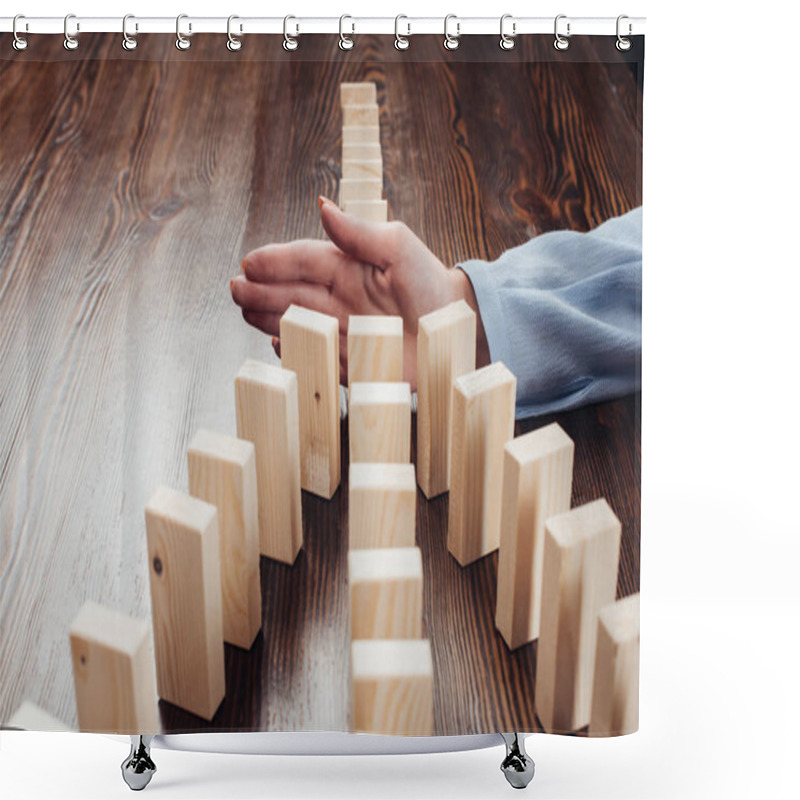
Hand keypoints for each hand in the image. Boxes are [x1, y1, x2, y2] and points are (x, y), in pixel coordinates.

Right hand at [230, 197, 488, 388]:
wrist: (458, 331)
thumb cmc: (431, 286)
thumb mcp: (398, 249)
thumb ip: (359, 233)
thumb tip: (321, 207)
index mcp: (348, 269)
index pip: (304, 261)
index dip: (276, 262)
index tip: (249, 263)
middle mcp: (339, 300)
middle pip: (292, 293)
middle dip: (261, 290)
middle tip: (235, 289)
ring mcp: (341, 331)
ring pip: (297, 321)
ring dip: (269, 316)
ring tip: (245, 311)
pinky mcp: (349, 361)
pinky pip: (316, 354)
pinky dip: (296, 348)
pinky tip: (277, 341)